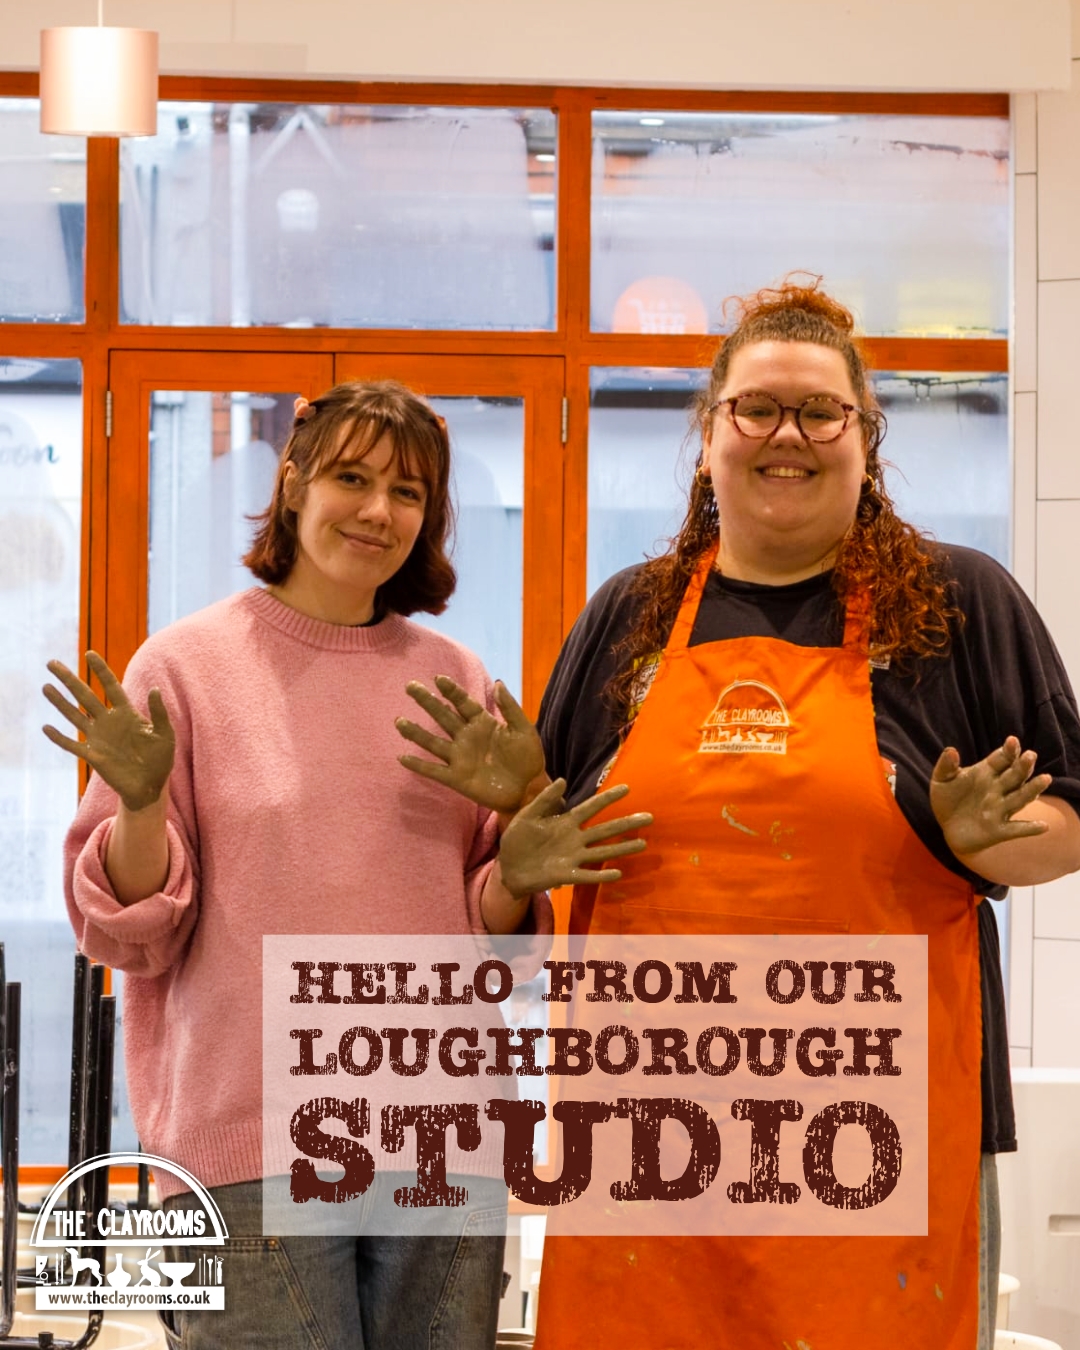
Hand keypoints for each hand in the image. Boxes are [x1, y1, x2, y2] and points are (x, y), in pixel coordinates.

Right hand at [42, 652, 174, 811]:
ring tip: (45, 687)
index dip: (100, 670)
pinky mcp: (93, 756)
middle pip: (85, 695)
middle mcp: (109, 722)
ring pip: (74, 715)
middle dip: (69, 680)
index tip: (89, 653)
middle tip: (52, 663)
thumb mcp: (165, 735)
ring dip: (60, 702)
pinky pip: (72, 745)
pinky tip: (46, 727)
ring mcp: (99, 738)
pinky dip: (59, 737)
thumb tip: (155, 689)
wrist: (151, 786)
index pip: (111, 686)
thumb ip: (159, 713)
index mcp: (127, 713)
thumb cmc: (161, 759)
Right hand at [397, 676, 546, 812]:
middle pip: (443, 716)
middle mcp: (467, 737)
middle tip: (410, 686)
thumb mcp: (524, 730)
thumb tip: (497, 683)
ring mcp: (460, 758)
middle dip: (427, 701)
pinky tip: (402, 757)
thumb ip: (510, 708)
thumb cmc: (529, 758)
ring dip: (416, 732)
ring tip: (399, 721)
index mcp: (483, 723)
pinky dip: (419, 765)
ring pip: (433, 742)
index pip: (463, 703)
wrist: (529, 789)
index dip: (451, 691)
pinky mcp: (457, 778)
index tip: (438, 679)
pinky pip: (434, 770)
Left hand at [497, 779, 652, 898]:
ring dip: (622, 848)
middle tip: (649, 817)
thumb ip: (545, 800)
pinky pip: (587, 874)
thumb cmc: (518, 839)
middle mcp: (574, 839)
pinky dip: (602, 874)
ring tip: (643, 844)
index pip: (590, 808)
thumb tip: (563, 780)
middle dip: (626, 823)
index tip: (626, 788)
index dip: (607, 798)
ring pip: (602, 851)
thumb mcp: (528, 814)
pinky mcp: (566, 874)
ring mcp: (572, 857)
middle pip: (604, 829)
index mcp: (565, 822)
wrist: (508, 866)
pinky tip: (618, 873)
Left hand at [930, 736, 1050, 858]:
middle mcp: (999, 789)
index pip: (1001, 759)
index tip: (1012, 741)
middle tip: (1030, 756)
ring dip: (1033, 789)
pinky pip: (1018, 829)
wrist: (948, 828)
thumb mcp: (941, 780)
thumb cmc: (948, 799)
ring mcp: (1001, 809)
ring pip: (1021, 797)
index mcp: (987, 772)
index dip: (1008, 751)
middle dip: (1022, 766)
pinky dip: (1030, 828)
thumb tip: (950, 750)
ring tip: (1045, 779)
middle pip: (1015, 775)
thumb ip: (946, 766)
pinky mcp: (1000, 830)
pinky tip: (1043, 826)